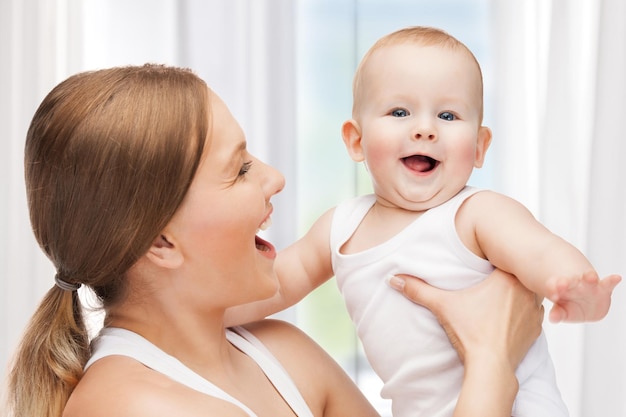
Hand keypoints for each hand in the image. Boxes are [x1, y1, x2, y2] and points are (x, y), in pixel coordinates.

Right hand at [388, 269, 542, 369]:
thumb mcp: (442, 306)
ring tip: (504, 295)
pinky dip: (525, 312)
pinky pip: (535, 313)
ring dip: (520, 293)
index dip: (498, 258)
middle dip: (508, 274)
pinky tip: (511, 315)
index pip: (508, 257)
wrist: (491, 366)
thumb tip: (394, 279)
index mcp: (506, 278)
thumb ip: (418, 289)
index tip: (488, 261)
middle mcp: (526, 291)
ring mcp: (535, 311)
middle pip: (520, 273)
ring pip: (530, 292)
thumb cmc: (470, 333)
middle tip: (494, 276)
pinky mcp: (537, 330)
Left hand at [546, 270, 620, 322]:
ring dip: (588, 277)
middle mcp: (573, 283)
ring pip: (587, 279)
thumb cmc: (570, 307)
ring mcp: (588, 285)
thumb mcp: (563, 312)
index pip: (553, 286)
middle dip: (566, 282)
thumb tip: (553, 318)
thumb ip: (558, 313)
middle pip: (569, 281)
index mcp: (559, 288)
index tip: (552, 294)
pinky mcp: (603, 289)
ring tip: (590, 277)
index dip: (552, 289)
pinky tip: (617, 278)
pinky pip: (608, 284)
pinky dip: (612, 281)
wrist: (586, 306)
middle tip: (562, 284)